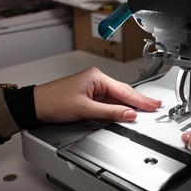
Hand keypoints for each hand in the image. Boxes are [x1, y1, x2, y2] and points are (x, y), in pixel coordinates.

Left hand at [34, 67, 160, 122]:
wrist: (35, 106)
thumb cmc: (53, 101)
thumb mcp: (84, 108)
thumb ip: (109, 112)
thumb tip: (128, 113)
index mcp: (97, 77)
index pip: (123, 90)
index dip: (139, 100)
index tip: (151, 106)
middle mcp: (97, 81)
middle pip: (123, 92)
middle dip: (140, 100)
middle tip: (155, 105)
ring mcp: (94, 89)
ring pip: (118, 97)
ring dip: (131, 104)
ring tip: (147, 108)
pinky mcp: (91, 97)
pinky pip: (110, 102)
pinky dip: (120, 107)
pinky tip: (129, 110)